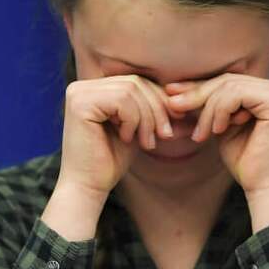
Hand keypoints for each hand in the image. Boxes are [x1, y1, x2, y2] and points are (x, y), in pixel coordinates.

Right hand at [44, 75, 177, 240]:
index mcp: (94, 89)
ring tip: (147, 142)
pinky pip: (122, 100)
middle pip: (135, 83)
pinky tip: (126, 139)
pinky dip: (133, 121)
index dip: (159, 100)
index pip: (136, 82)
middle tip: (165, 135)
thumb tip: (190, 98)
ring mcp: (78, 93)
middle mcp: (82, 86)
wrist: (88, 187)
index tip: (173, 123)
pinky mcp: (79, 104)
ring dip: (147, 118)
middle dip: (157, 109)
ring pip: (131, 90)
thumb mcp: (139, 130)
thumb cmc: (111, 161)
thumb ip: (154, 110)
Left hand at [165, 74, 268, 194]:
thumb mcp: (221, 126)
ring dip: (207, 111)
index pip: (228, 81)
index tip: (170, 94)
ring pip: (229, 87)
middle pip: (228, 81)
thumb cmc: (244, 161)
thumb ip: (208, 105)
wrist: (264, 187)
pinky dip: (220, 111)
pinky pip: (236, 95)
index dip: (198, 87)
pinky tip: (217, 131)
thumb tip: (173, 89)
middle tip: (173, 106)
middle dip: (197, 94)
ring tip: (201, 135)